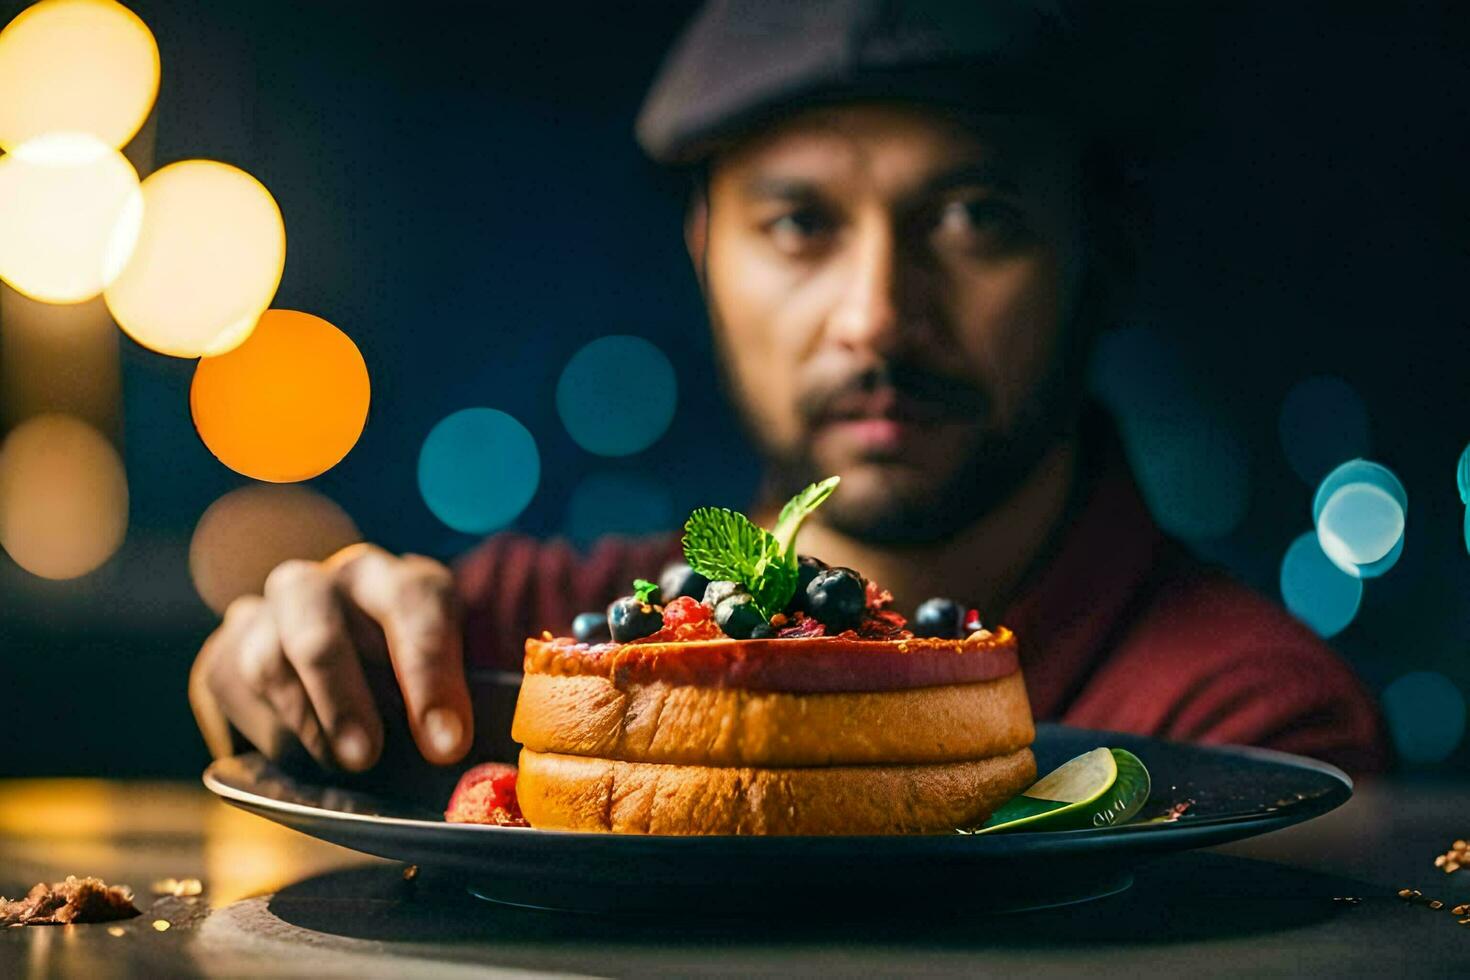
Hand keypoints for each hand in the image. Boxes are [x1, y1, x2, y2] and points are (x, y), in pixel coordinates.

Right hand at [189, 544, 472, 770]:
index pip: (414, 606)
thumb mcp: (447, 680)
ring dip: (307, 726)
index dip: (431, 675)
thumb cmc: (411, 679)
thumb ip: (453, 711)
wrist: (338, 663)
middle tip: (367, 758)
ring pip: (270, 664)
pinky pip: (238, 696)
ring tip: (346, 765)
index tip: (446, 743)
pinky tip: (312, 753)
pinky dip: (277, 735)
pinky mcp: (229, 650)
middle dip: (343, 702)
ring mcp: (274, 613)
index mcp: (402, 582)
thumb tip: (460, 762)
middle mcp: (334, 584)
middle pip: (319, 633)